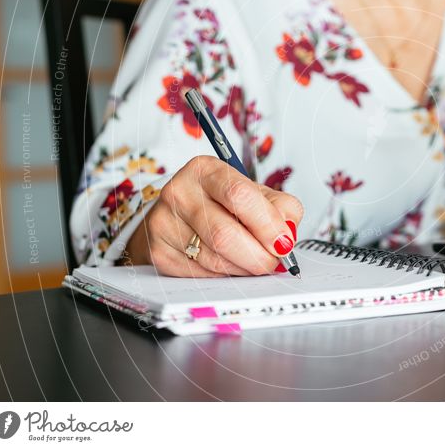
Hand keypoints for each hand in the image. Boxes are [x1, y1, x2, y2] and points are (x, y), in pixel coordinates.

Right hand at [126, 156, 303, 276]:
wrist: (181, 214)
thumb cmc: (224, 203)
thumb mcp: (256, 193)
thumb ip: (281, 208)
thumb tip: (286, 236)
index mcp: (206, 169)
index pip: (239, 195)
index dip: (266, 224)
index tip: (283, 243)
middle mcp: (180, 192)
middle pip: (224, 233)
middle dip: (258, 256)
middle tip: (273, 262)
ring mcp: (164, 222)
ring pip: (214, 259)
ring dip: (244, 268)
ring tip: (254, 261)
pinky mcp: (158, 250)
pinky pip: (201, 274)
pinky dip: (225, 275)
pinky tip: (231, 264)